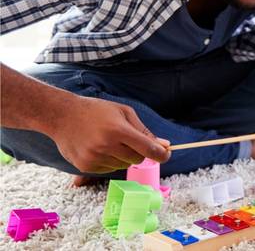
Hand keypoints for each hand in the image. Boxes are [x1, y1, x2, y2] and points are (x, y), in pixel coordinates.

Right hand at [48, 95, 170, 173]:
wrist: (62, 116)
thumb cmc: (97, 111)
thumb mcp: (123, 113)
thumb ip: (144, 131)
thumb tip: (164, 145)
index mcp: (118, 130)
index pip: (147, 149)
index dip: (161, 154)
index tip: (166, 154)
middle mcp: (106, 146)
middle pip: (137, 159)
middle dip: (139, 152)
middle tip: (129, 140)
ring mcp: (94, 158)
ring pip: (123, 165)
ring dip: (123, 156)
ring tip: (109, 140)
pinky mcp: (85, 166)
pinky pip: (109, 169)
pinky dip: (110, 160)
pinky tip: (99, 147)